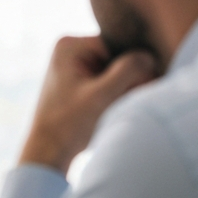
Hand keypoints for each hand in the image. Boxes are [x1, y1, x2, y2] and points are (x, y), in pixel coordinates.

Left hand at [20, 36, 156, 175]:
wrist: (48, 152)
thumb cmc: (69, 125)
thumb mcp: (102, 95)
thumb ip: (128, 70)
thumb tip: (148, 56)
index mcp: (70, 46)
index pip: (118, 46)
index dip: (133, 67)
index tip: (135, 89)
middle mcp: (71, 51)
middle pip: (118, 59)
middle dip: (128, 80)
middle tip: (122, 101)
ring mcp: (75, 66)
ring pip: (117, 73)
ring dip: (123, 90)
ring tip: (113, 108)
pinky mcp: (81, 82)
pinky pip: (109, 83)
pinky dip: (116, 96)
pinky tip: (111, 110)